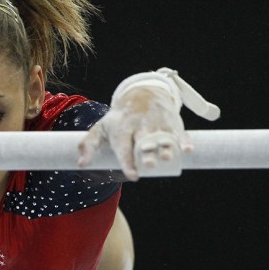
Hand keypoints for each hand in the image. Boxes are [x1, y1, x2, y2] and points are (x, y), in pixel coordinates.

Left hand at [78, 87, 192, 180]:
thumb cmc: (118, 119)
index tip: (132, 175)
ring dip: (166, 147)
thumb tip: (81, 164)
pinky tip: (188, 150)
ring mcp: (157, 123)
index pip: (123, 146)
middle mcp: (139, 125)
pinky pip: (179, 132)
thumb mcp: (100, 128)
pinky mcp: (171, 123)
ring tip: (167, 158)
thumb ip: (88, 145)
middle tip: (148, 165)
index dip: (127, 161)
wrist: (141, 94)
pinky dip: (184, 140)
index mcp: (121, 128)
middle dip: (146, 152)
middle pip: (143, 140)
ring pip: (162, 137)